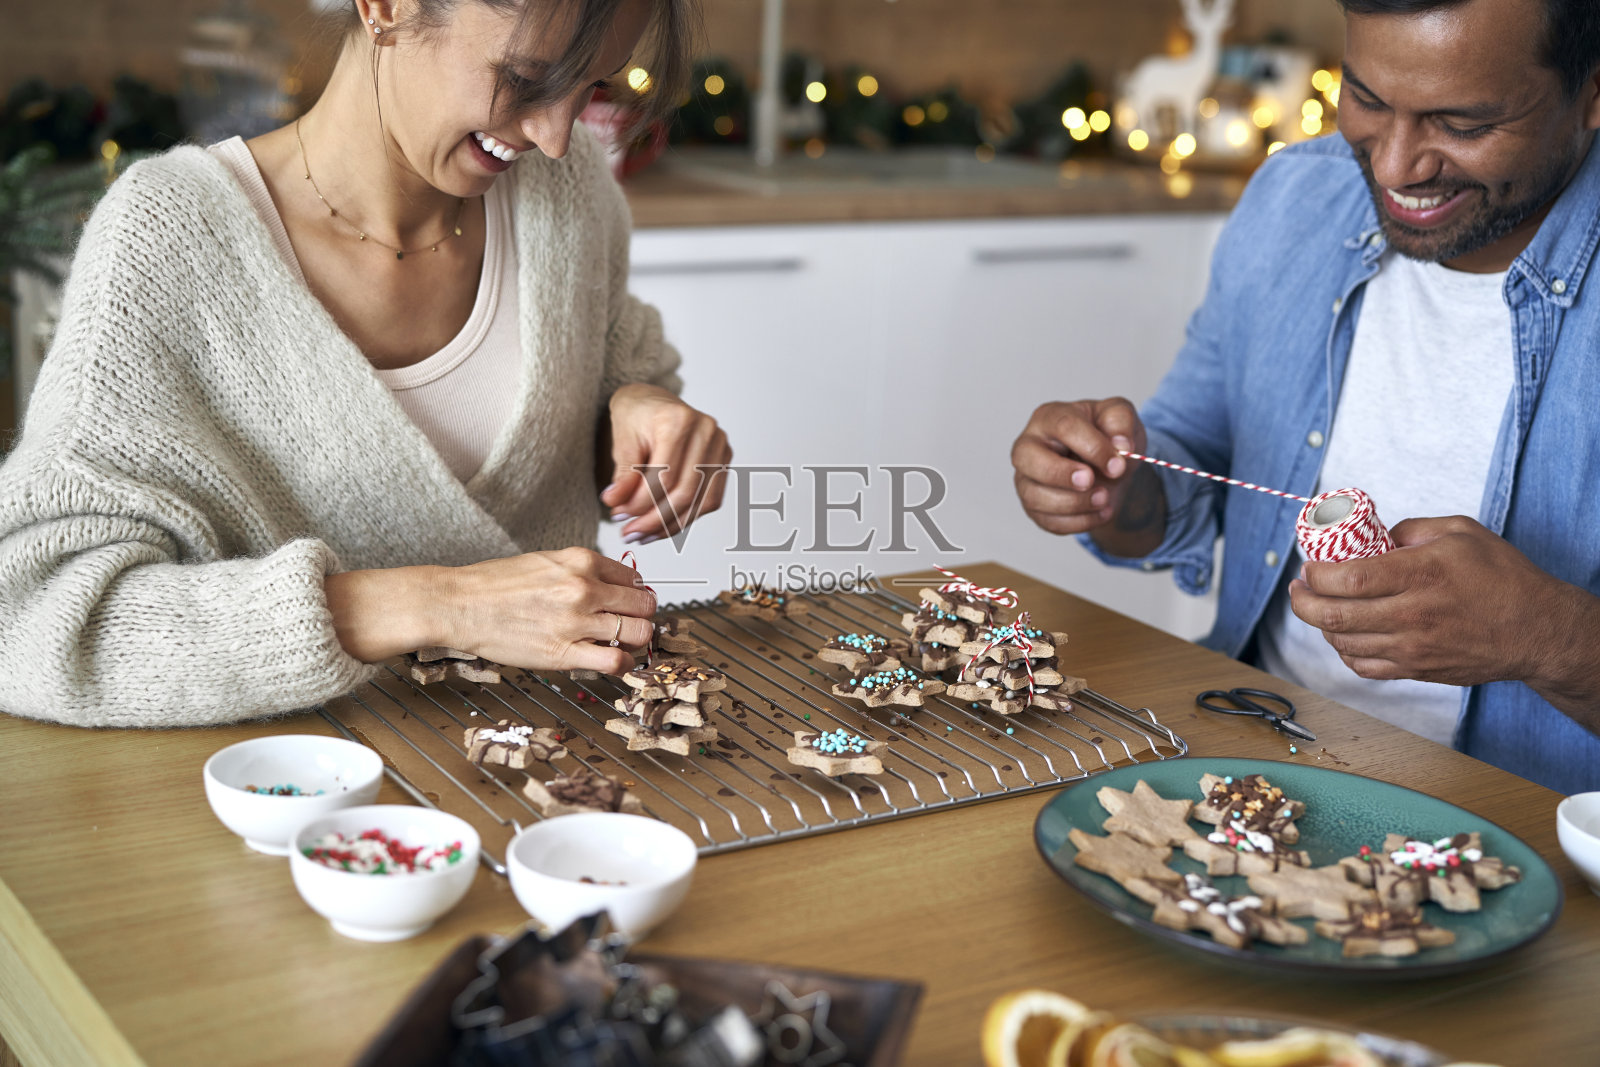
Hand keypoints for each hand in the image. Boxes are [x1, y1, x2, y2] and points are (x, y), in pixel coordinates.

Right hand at [438, 547, 658, 674]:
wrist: (459, 604)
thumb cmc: (494, 584)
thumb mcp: (545, 561)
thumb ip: (581, 571)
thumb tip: (612, 586)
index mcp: (581, 561)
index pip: (634, 578)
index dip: (636, 595)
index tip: (630, 605)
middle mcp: (583, 588)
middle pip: (643, 606)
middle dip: (642, 618)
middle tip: (632, 625)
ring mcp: (575, 621)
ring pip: (638, 633)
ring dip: (636, 642)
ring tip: (623, 645)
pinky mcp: (563, 653)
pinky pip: (615, 661)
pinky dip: (625, 665)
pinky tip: (617, 663)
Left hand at [599, 384, 731, 543]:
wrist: (653, 402)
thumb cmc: (636, 417)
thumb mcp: (622, 441)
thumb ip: (623, 474)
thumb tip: (615, 504)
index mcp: (679, 420)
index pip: (663, 476)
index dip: (639, 503)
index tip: (617, 515)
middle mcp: (706, 431)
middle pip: (684, 492)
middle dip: (654, 519)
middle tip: (629, 533)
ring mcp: (720, 445)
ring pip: (699, 501)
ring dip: (670, 525)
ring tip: (643, 535)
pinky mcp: (723, 460)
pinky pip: (709, 500)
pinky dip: (685, 518)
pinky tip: (662, 528)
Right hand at [1011, 398, 1162, 554]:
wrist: (1108, 465)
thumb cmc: (1105, 435)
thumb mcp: (1120, 416)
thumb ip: (1121, 421)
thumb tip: (1120, 446)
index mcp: (1049, 417)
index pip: (1064, 428)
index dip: (1093, 448)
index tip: (1118, 465)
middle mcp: (1029, 446)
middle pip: (1028, 459)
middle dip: (1062, 474)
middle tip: (1091, 481)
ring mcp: (1026, 478)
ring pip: (1035, 496)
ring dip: (1074, 503)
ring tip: (1104, 499)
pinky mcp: (1034, 506)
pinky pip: (1048, 520)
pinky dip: (1078, 522)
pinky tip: (1100, 513)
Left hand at [1290, 516, 1596, 699]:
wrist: (1536, 629)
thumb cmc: (1500, 576)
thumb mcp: (1459, 532)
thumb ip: (1409, 529)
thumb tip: (1371, 538)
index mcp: (1419, 575)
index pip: (1346, 579)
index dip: (1316, 574)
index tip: (1310, 566)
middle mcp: (1411, 615)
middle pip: (1333, 616)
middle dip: (1303, 601)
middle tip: (1299, 588)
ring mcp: (1412, 649)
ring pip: (1343, 643)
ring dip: (1321, 625)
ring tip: (1318, 607)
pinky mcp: (1416, 670)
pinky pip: (1363, 668)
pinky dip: (1344, 652)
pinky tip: (1344, 635)